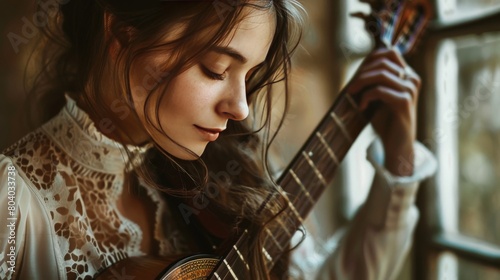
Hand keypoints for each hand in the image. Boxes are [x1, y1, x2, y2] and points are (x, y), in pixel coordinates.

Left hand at [346, 48, 420, 175]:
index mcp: (407, 75)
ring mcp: (410, 90)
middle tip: (350, 88)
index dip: (369, 60)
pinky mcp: (404, 102)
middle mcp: (412, 79)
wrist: (396, 145)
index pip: (389, 53)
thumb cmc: (385, 121)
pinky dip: (366, 97)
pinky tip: (361, 107)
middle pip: (383, 62)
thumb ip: (372, 81)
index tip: (355, 75)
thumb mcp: (377, 96)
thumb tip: (358, 67)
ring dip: (361, 83)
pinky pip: (380, 91)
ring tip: (352, 94)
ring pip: (381, 74)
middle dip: (362, 73)